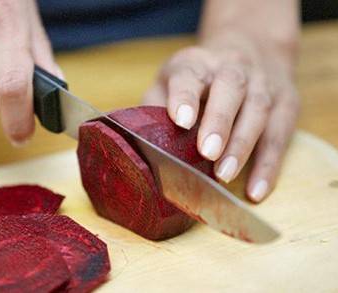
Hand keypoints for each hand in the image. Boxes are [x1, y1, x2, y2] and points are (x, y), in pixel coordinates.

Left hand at [143, 37, 299, 202]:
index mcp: (196, 63)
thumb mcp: (169, 83)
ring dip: (242, 146)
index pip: (189, 76)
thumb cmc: (197, 80)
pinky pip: (280, 136)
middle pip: (230, 90)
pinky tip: (255, 192)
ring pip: (258, 112)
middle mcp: (232, 68)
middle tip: (207, 153)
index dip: (185, 97)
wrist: (249, 50)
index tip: (180, 120)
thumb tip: (123, 143)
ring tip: (224, 176)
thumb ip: (151, 108)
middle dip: (219, 122)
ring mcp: (264, 84)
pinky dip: (269, 165)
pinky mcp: (286, 104)